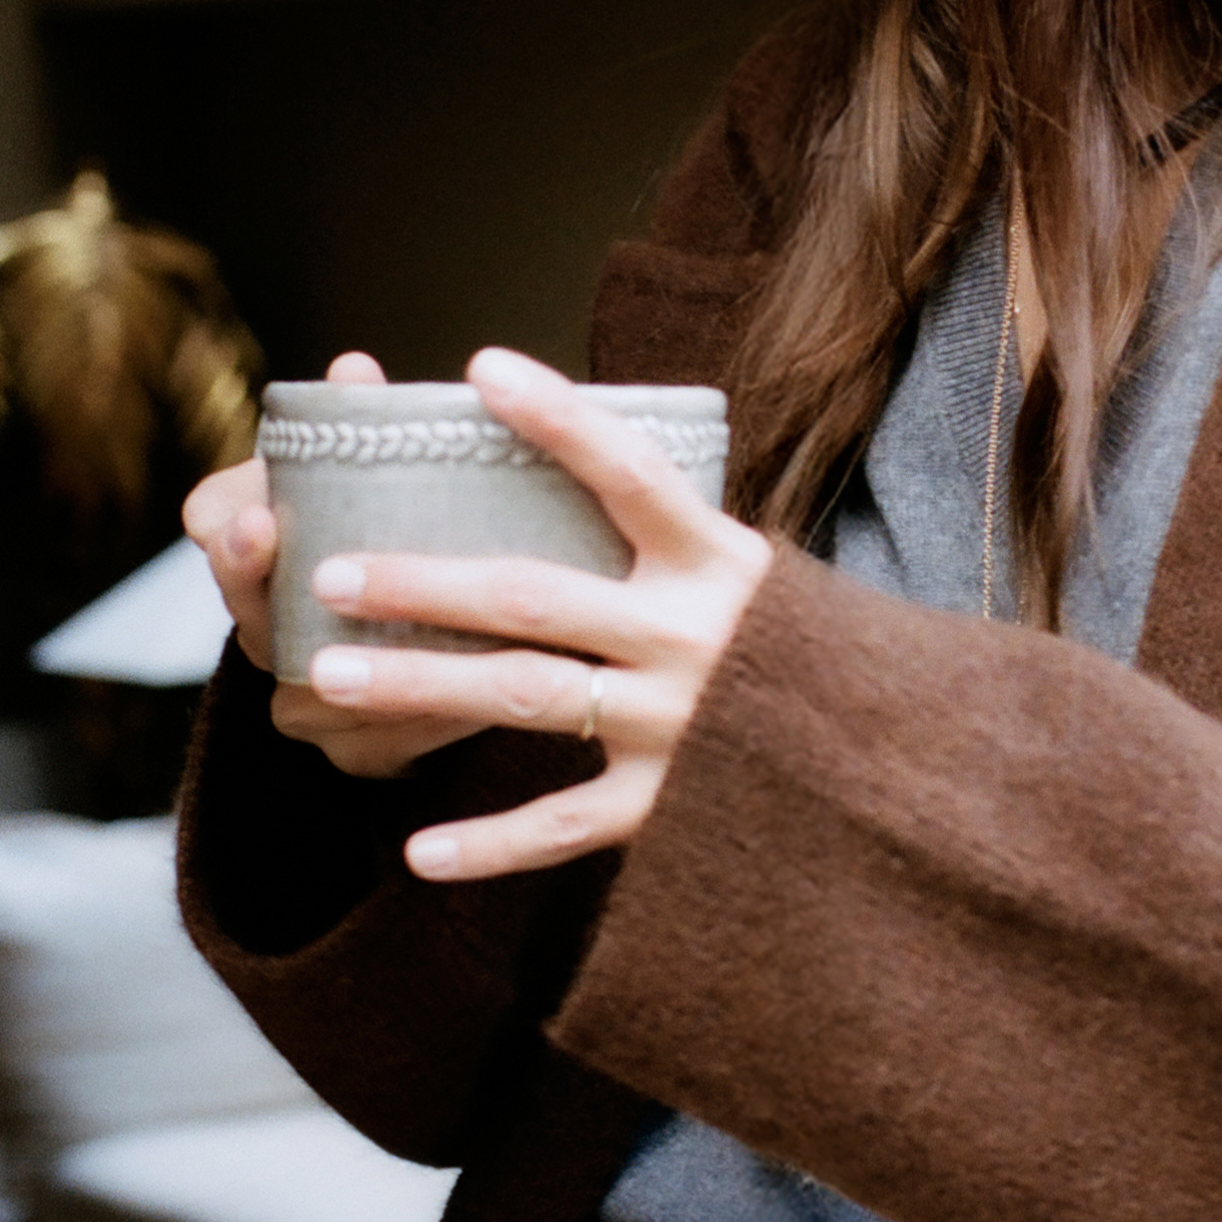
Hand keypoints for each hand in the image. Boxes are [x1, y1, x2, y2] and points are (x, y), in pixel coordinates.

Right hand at [183, 352, 470, 777]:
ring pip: (313, 696)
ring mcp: (298, 695)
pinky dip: (424, 728)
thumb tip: (352, 371)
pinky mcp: (353, 750)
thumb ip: (366, 427)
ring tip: (438, 655)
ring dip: (376, 675)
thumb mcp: (391, 467)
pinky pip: (374, 749)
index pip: (214, 523)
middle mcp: (260, 621)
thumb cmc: (409, 518)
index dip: (232, 533)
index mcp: (252, 535)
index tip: (263, 522)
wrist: (444, 617)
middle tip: (342, 590)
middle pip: (256, 621)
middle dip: (303, 611)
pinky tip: (475, 704)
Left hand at [299, 347, 773, 881]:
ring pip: (525, 695)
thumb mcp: (746, 574)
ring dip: (419, 683)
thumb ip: (663, 541)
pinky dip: (490, 844)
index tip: (482, 371)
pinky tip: (416, 851)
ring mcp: (679, 724)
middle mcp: (693, 637)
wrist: (893, 761)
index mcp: (716, 561)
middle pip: (532, 597)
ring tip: (328, 673)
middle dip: (422, 583)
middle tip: (331, 572)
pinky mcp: (671, 805)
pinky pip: (563, 826)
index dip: (558, 420)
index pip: (629, 473)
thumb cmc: (796, 654)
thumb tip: (559, 465)